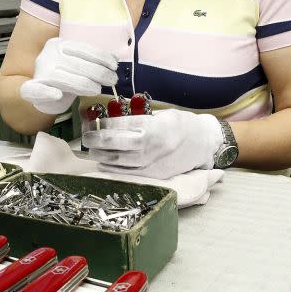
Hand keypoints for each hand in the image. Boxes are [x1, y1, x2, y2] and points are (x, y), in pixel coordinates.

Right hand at [20, 38, 117, 114]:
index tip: (114, 66)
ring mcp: (39, 72)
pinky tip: (57, 95)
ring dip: (86, 85)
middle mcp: (48, 56)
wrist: (41, 90)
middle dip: (99, 73)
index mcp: (58, 44)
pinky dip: (48, 92)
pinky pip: (39, 90)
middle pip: (78, 64)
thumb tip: (114, 58)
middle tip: (112, 80)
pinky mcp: (31, 90)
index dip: (101, 57)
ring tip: (99, 89)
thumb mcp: (77, 63)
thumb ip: (91, 60)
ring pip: (65, 79)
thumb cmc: (64, 75)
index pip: (83, 49)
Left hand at [82, 109, 222, 179]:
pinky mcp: (157, 176)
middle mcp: (156, 146)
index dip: (105, 125)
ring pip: (121, 162)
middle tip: (86, 137)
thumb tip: (111, 120)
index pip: (124, 125)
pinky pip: (130, 174)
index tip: (93, 123)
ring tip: (92, 149)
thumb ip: (140, 118)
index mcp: (158, 126)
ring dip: (102, 155)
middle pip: (119, 145)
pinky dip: (114, 169)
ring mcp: (156, 164)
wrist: (204, 143)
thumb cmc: (182, 125)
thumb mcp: (163, 114)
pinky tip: (104, 162)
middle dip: (98, 141)